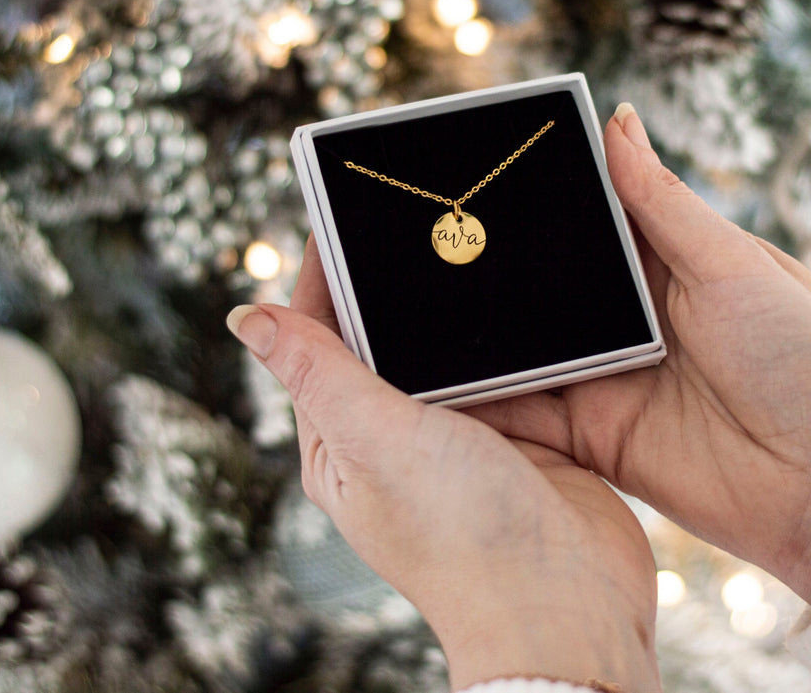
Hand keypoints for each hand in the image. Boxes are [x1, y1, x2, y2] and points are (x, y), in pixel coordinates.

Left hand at [228, 238, 661, 692]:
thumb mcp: (378, 440)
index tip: (341, 204)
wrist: (568, 608)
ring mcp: (460, 436)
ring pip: (450, 347)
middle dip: (394, 275)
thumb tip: (242, 316)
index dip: (326, 271)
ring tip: (468, 226)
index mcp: (338, 442)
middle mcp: (393, 437)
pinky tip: (523, 285)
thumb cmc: (463, 538)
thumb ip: (319, 372)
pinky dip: (511, 329)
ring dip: (456, 299)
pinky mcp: (521, 435)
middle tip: (415, 203)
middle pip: (384, 335)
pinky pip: (508, 366)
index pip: (318, 335)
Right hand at [470, 103, 810, 605]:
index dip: (535, 196)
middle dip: (488, 264)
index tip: (474, 163)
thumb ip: (661, 201)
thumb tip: (618, 118)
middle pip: (541, 283)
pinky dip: (480, 402)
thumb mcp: (733, 264)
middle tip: (421, 234)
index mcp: (665, 265)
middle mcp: (627, 318)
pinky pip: (522, 415)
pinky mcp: (591, 436)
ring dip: (473, 331)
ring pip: (520, 347)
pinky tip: (428, 380)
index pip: (585, 219)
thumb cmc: (802, 359)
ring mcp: (604, 377)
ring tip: (405, 300)